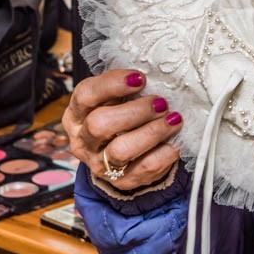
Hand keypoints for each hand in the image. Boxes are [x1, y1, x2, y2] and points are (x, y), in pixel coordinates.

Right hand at [62, 68, 182, 190]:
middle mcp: (82, 140)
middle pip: (100, 125)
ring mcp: (99, 164)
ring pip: (121, 150)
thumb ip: (127, 87)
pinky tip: (175, 143)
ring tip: (174, 120)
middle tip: (161, 103)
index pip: (86, 95)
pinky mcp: (121, 181)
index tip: (140, 78)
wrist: (121, 156)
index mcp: (77, 113)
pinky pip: (143, 170)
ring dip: (152, 132)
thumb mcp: (115, 99)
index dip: (112, 84)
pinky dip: (163, 155)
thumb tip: (156, 73)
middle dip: (136, 112)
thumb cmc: (120, 115)